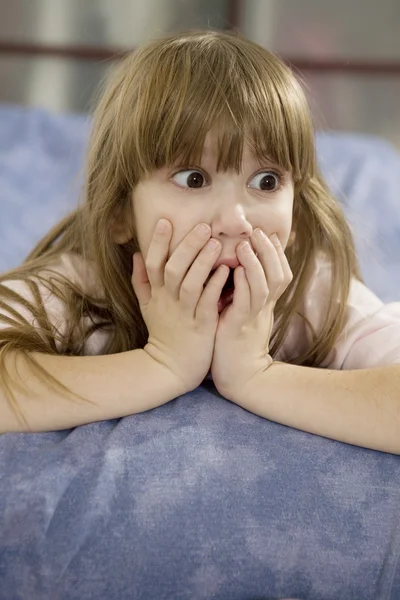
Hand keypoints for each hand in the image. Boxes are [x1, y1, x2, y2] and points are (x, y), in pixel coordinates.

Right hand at [132, 219, 229, 392]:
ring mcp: (184, 314)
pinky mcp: (201, 326)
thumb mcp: (146, 306)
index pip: (153, 264)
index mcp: (156, 294)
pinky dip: (215, 286)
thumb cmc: (163, 332)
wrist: (171, 368)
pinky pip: (207, 304)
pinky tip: (226, 271)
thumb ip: (141, 280)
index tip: (165, 220)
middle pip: (173, 269)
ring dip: (202, 263)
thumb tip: (136, 253)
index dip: (158, 243)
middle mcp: (168, 301)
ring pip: (190, 285)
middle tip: (203, 226)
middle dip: (187, 246)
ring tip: (215, 243)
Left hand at [211, 229, 291, 399]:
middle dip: (270, 251)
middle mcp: (264, 308)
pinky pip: (246, 302)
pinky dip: (242, 285)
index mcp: (265, 303)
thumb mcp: (243, 313)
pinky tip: (234, 271)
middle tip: (259, 230)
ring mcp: (254, 317)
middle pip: (279, 274)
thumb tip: (236, 269)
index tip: (268, 232)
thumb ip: (244, 292)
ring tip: (246, 243)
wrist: (238, 376)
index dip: (277, 252)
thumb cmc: (235, 342)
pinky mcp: (240, 327)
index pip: (280, 272)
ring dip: (256, 263)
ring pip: (265, 285)